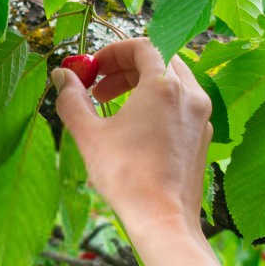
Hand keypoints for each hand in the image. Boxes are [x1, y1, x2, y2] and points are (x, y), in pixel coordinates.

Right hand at [51, 39, 212, 238]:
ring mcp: (201, 116)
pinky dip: (159, 104)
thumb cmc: (125, 175)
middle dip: (126, 69)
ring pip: (173, 82)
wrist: (163, 219)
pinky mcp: (203, 136)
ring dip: (142, 85)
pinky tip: (136, 129)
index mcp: (164, 85)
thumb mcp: (89, 134)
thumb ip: (72, 98)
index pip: (142, 46)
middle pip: (159, 60)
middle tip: (99, 89)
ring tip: (114, 109)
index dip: (113, 52)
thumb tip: (61, 76)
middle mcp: (190, 94)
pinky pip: (182, 105)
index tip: (93, 69)